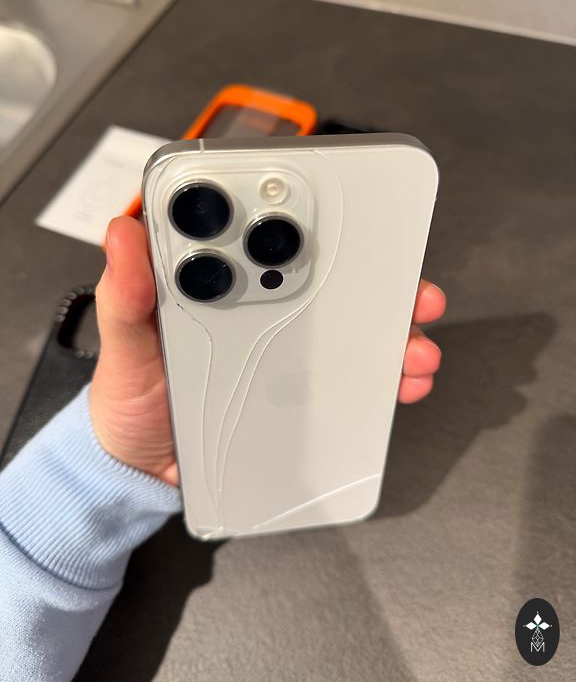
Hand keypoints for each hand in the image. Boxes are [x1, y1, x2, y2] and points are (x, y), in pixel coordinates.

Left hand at [90, 217, 445, 483]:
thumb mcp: (123, 346)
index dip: (302, 219)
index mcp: (216, 286)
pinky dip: (383, 377)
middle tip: (407, 287)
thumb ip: (125, 296)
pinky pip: (349, 376)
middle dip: (376, 278)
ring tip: (412, 346)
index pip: (263, 238)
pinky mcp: (299, 389)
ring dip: (391, 329)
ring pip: (350, 326)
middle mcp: (259, 308)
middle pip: (328, 279)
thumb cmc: (131, 400)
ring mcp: (283, 349)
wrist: (145, 469)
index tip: (335, 213)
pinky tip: (401, 382)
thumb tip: (124, 232)